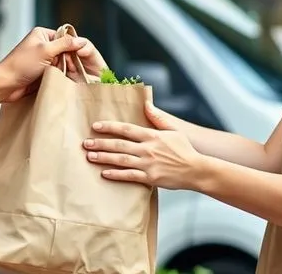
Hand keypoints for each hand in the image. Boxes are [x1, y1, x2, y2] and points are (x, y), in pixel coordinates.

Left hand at [0, 26, 104, 102]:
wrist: (6, 85)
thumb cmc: (20, 65)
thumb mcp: (45, 51)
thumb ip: (65, 44)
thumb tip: (81, 41)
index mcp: (42, 34)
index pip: (65, 37)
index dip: (72, 46)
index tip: (78, 56)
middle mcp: (42, 45)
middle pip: (65, 51)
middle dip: (69, 60)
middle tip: (72, 68)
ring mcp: (42, 59)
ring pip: (62, 63)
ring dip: (64, 69)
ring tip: (66, 75)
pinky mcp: (42, 71)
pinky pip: (56, 72)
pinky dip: (60, 76)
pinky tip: (63, 80)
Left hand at [83, 120, 202, 189]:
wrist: (196, 170)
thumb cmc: (184, 150)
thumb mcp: (173, 130)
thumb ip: (158, 117)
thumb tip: (146, 103)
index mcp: (152, 136)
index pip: (126, 129)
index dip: (110, 127)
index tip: (95, 126)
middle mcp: (148, 149)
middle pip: (119, 144)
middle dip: (101, 143)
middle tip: (85, 143)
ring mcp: (148, 164)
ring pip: (121, 160)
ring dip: (104, 158)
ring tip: (90, 156)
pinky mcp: (150, 178)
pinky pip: (129, 176)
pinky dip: (116, 174)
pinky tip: (104, 173)